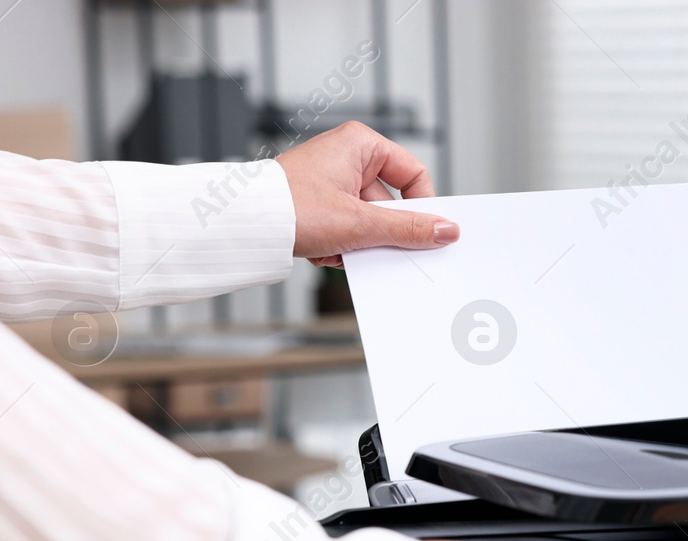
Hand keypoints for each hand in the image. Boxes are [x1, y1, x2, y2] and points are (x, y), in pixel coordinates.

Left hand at [274, 121, 457, 267]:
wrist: (241, 225)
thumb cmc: (290, 208)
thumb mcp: (360, 223)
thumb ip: (408, 229)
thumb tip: (446, 230)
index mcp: (361, 144)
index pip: (413, 174)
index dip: (423, 206)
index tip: (426, 232)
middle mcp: (347, 157)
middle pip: (390, 202)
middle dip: (381, 232)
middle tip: (376, 246)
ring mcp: (331, 181)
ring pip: (368, 220)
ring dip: (359, 242)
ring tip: (338, 246)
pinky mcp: (318, 202)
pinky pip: (347, 227)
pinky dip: (340, 244)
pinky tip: (322, 249)